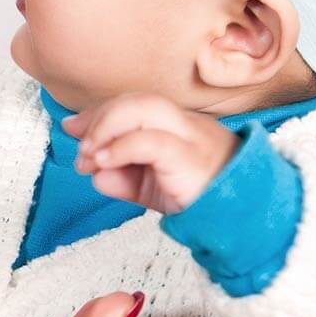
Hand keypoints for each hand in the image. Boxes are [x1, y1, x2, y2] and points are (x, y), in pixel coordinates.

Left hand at [63, 94, 238, 213]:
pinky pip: (151, 141)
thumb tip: (94, 173)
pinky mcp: (189, 157)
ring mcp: (189, 136)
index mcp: (176, 125)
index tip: (73, 128)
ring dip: (106, 127)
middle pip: (137, 100)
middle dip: (99, 117)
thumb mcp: (151, 188)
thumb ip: (122, 178)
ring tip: (88, 154)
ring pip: (145, 108)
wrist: (243, 216)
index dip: (99, 112)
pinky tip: (103, 163)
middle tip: (79, 147)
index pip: (133, 103)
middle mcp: (184, 123)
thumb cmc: (200, 197)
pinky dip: (120, 148)